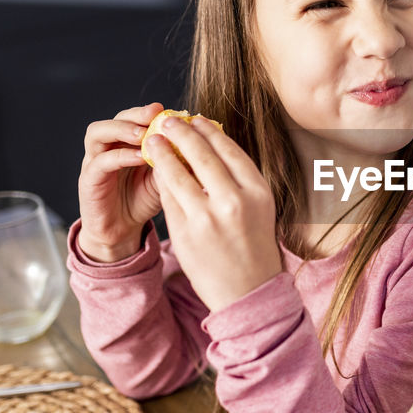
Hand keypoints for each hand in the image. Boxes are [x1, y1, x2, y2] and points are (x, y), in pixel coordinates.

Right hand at [77, 102, 165, 262]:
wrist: (122, 231)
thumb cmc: (143, 201)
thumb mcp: (164, 178)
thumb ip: (173, 161)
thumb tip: (194, 144)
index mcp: (126, 142)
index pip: (135, 117)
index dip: (151, 112)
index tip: (173, 112)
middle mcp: (108, 147)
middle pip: (116, 118)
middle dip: (136, 114)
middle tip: (156, 114)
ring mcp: (94, 161)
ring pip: (98, 133)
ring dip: (122, 129)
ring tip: (144, 133)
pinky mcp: (88, 180)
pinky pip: (100, 162)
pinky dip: (120, 156)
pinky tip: (139, 157)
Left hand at [148, 116, 283, 311]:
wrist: (248, 292)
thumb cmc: (254, 245)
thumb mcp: (259, 207)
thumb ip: (238, 179)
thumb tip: (210, 145)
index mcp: (258, 191)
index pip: (229, 149)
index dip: (208, 130)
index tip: (195, 119)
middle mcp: (234, 201)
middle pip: (202, 154)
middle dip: (182, 132)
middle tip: (168, 121)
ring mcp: (207, 217)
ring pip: (178, 173)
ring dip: (162, 152)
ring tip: (153, 140)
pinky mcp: (185, 233)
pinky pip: (168, 198)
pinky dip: (160, 180)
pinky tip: (156, 170)